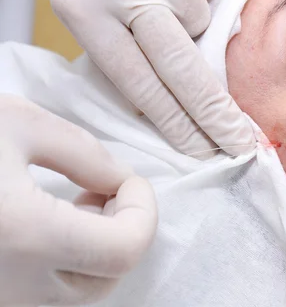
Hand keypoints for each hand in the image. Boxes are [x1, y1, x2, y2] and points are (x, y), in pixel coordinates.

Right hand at [0, 95, 156, 305]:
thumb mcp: (17, 124)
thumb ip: (85, 155)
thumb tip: (120, 181)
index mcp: (25, 237)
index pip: (125, 250)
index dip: (143, 212)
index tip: (129, 180)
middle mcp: (10, 286)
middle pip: (108, 276)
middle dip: (122, 228)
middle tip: (102, 186)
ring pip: (77, 289)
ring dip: (95, 246)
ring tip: (74, 197)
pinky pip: (43, 291)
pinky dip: (64, 260)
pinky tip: (46, 219)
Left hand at [32, 0, 254, 157]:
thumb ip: (117, 45)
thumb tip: (163, 93)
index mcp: (88, 11)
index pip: (142, 86)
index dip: (176, 125)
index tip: (201, 152)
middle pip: (184, 72)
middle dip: (215, 116)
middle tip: (241, 144)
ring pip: (201, 23)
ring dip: (190, 19)